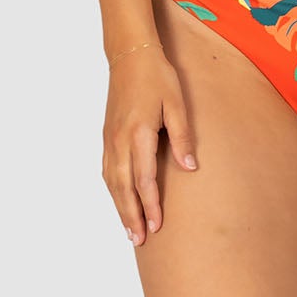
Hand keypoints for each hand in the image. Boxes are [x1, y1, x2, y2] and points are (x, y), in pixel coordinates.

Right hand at [102, 41, 197, 245]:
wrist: (130, 56)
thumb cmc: (157, 77)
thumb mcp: (177, 104)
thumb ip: (182, 137)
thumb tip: (190, 167)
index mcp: (139, 133)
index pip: (144, 179)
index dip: (151, 205)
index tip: (157, 226)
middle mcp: (119, 140)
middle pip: (124, 187)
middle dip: (131, 216)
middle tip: (138, 240)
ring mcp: (110, 139)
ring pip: (112, 182)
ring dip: (120, 207)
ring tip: (129, 230)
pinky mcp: (107, 136)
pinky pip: (107, 170)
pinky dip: (113, 190)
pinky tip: (119, 201)